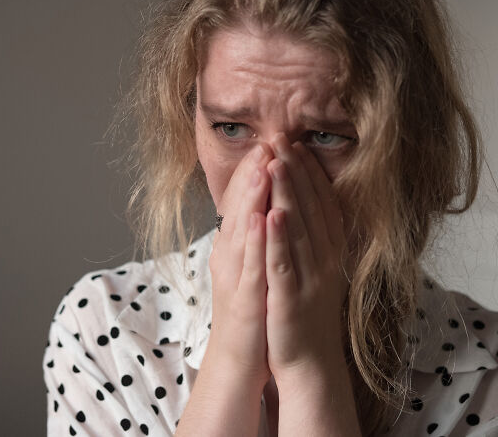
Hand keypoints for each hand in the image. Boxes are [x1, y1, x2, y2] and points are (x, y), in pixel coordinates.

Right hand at [204, 142, 273, 386]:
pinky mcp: (244, 300)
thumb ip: (253, 236)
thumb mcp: (250, 266)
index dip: (253, 172)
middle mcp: (229, 257)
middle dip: (253, 173)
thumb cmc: (250, 310)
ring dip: (252, 196)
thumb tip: (264, 207)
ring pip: (243, 230)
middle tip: (265, 140)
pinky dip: (255, 240)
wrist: (241, 358)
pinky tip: (262, 217)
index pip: (242, 202)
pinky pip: (251, 266)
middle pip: (240, 208)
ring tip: (262, 165)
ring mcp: (235, 277)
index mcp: (234, 247)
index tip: (267, 142)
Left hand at [264, 133, 349, 381]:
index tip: (296, 145)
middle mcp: (324, 259)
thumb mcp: (316, 268)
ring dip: (287, 194)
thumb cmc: (308, 311)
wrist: (310, 361)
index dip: (309, 172)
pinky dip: (278, 238)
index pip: (322, 202)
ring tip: (277, 162)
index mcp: (329, 250)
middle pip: (311, 207)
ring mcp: (310, 277)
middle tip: (283, 138)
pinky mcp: (291, 297)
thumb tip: (304, 204)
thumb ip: (313, 237)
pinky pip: (284, 262)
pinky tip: (272, 214)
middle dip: (296, 171)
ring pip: (298, 228)